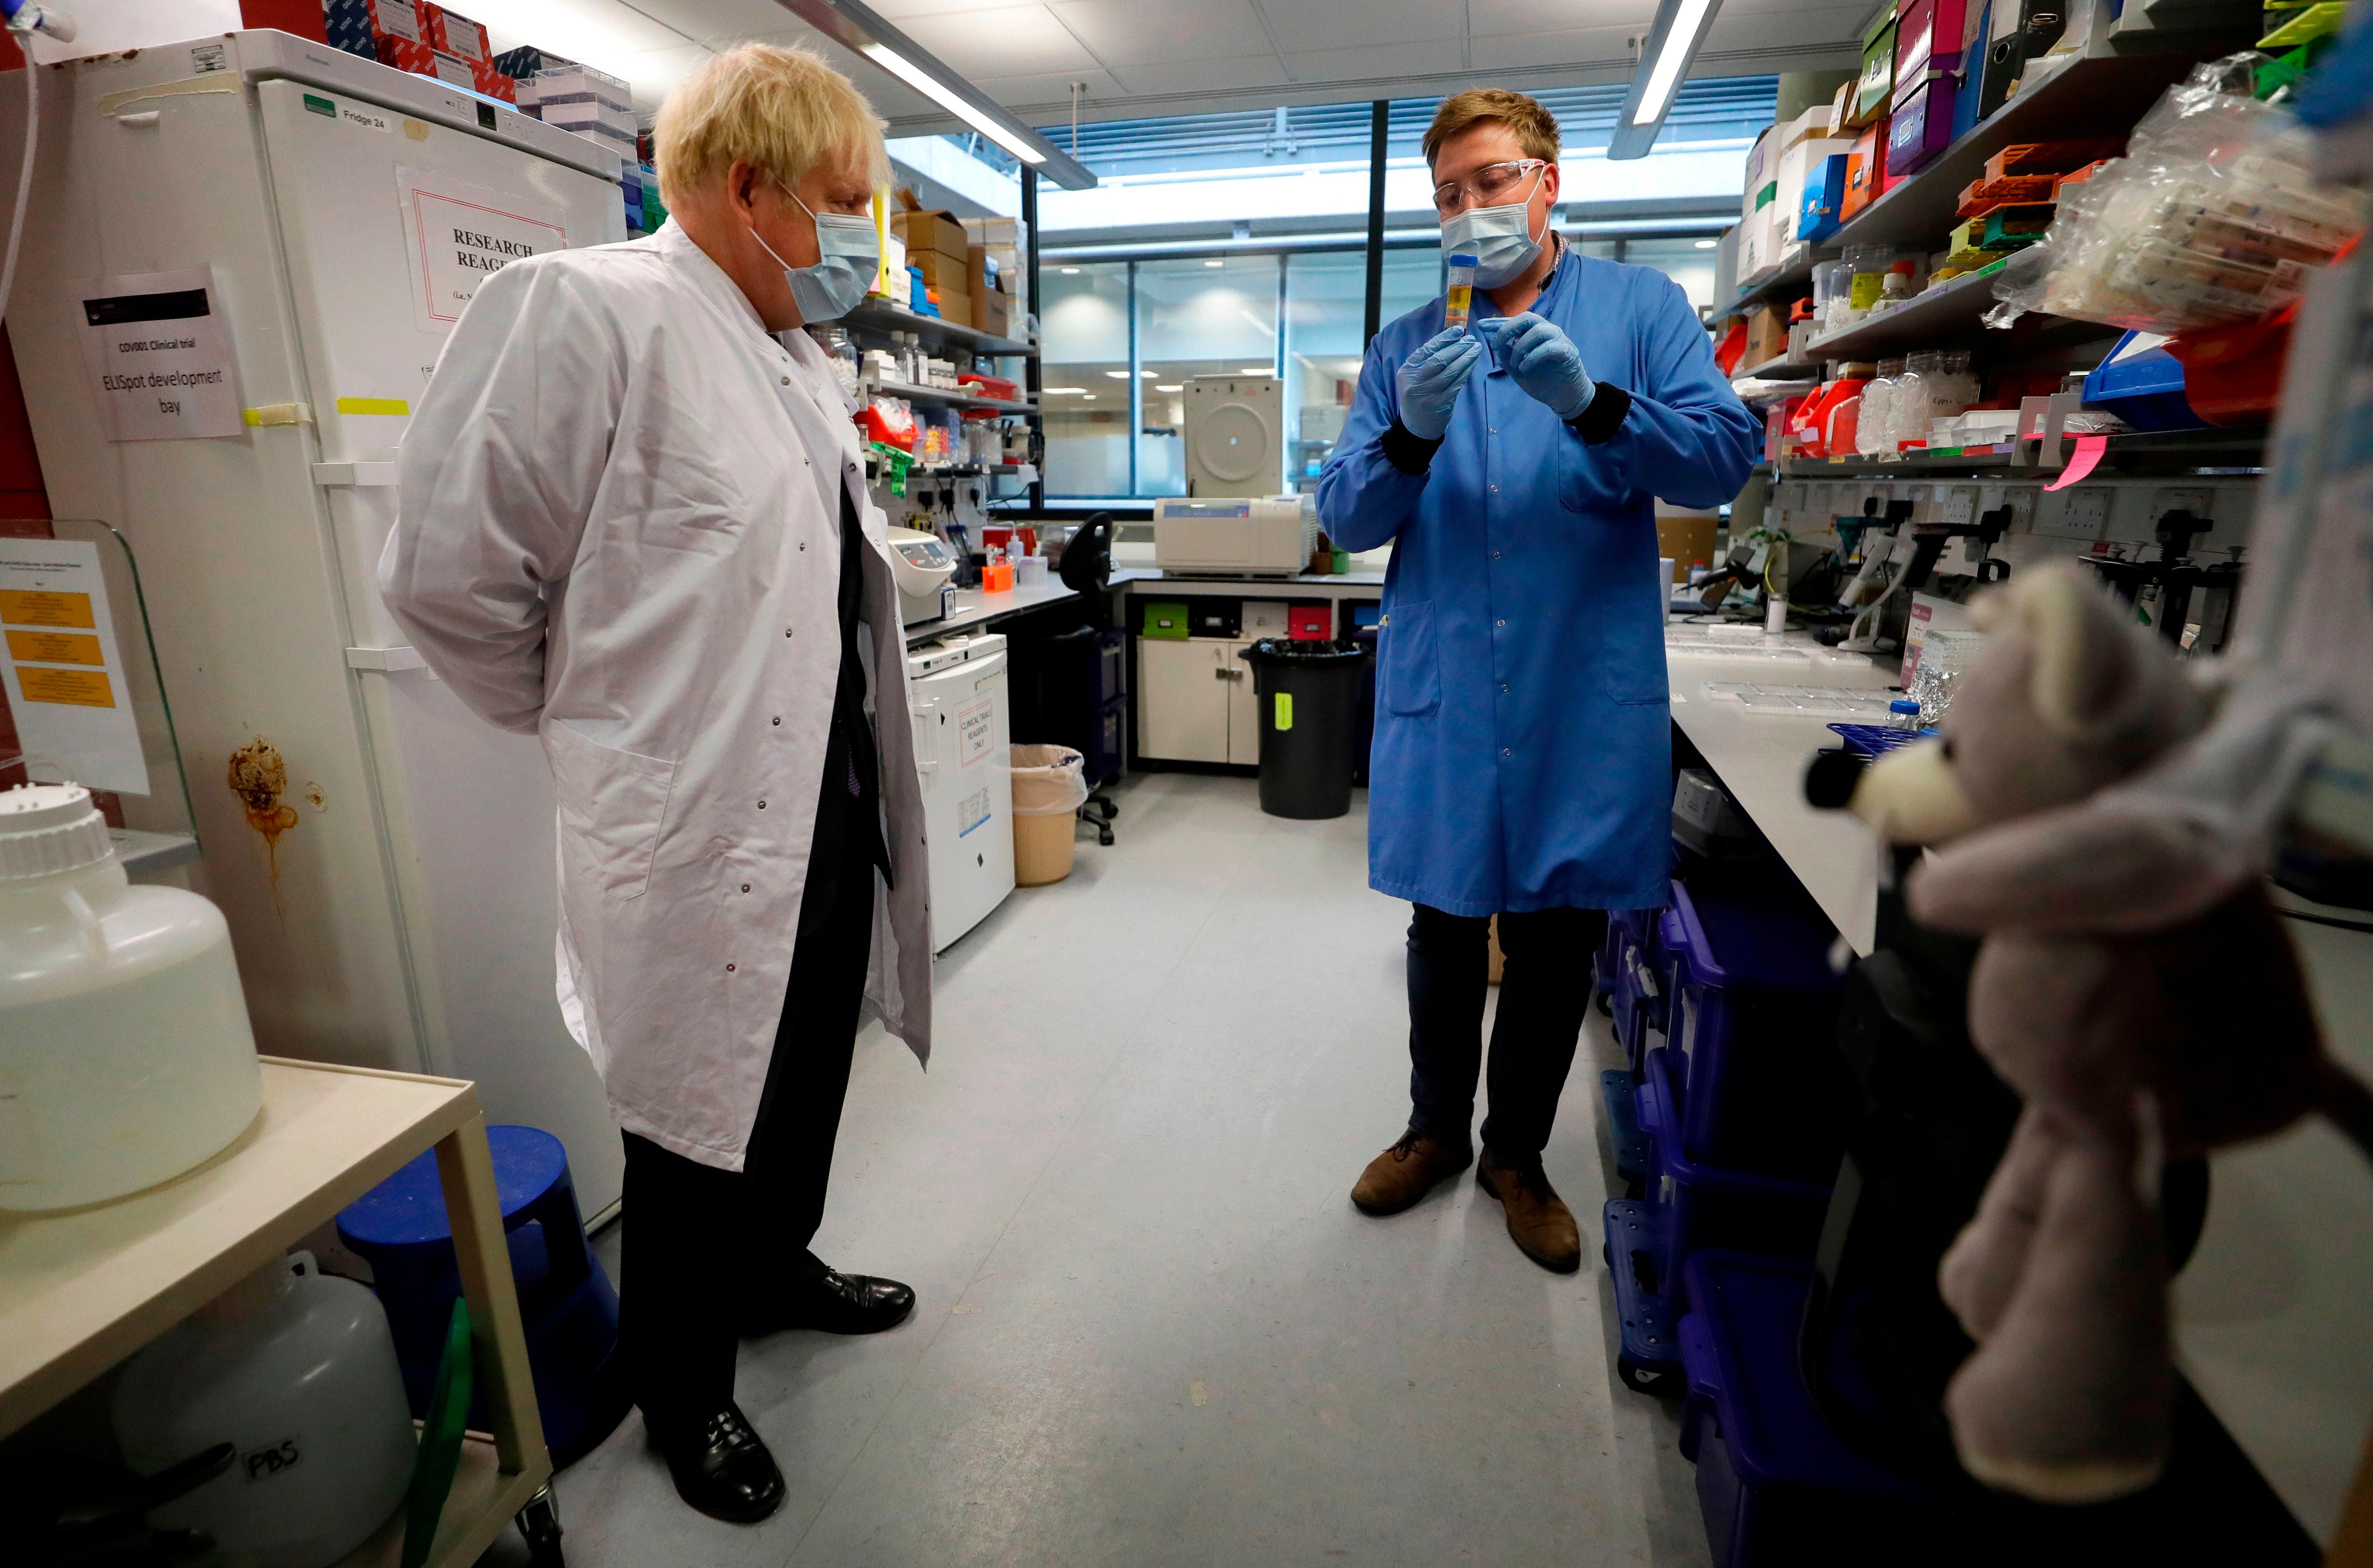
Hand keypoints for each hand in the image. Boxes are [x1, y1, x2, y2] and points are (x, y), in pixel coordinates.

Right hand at [1393, 328, 1482, 440]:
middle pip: (1440, 360)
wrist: (1416, 423)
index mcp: (1407, 370)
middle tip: (1471, 340)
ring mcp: (1428, 395)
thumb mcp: (1415, 374)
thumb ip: (1428, 359)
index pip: (1427, 350)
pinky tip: (1472, 363)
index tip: (1458, 331)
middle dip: (1458, 347)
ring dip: (1466, 358)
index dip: (1444, 338)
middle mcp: (1415, 382)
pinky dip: (1467, 371)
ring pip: (1451, 372)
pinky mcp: (1441, 404)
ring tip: (1476, 348)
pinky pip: (1457, 384)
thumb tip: (1452, 338)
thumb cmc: (1418, 392)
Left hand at [1479, 312, 1594, 419]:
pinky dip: (1533, 357)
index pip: (1515, 322)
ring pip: (1538, 330)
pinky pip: (1549, 347)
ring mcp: (1558, 340)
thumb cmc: (1543, 381)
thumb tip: (1495, 345)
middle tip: (1496, 345)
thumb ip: (1507, 358)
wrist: (1564, 397)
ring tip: (1515, 364)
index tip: (1480, 325)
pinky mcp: (1567, 352)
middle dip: (1508, 329)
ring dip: (1521, 347)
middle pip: (1527, 318)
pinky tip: (1524, 368)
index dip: (1497, 323)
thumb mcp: (1518, 370)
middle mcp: (1547, 332)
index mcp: (1534, 334)